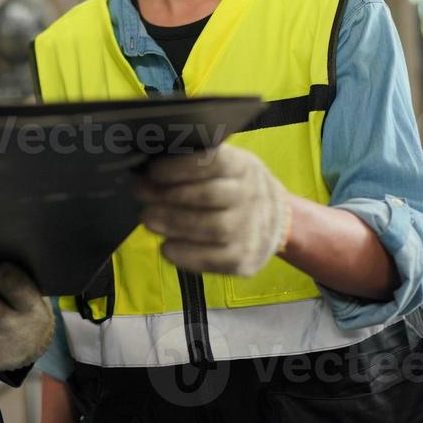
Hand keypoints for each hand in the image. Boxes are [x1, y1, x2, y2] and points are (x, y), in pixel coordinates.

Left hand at [136, 144, 290, 276]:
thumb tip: (145, 172)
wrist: (280, 221)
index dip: (179, 167)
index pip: (212, 162)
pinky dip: (184, 255)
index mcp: (243, 167)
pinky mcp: (244, 260)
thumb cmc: (236, 187)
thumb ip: (191, 164)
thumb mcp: (225, 163)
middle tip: (142, 195)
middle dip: (169, 196)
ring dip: (173, 224)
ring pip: (211, 228)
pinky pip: (212, 260)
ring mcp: (250, 230)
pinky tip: (166, 248)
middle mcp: (250, 197)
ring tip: (149, 220)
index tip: (153, 171)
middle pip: (208, 196)